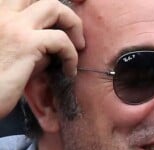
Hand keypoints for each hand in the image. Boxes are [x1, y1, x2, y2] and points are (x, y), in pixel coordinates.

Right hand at [0, 0, 84, 117]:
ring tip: (78, 47)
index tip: (61, 24)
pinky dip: (72, 55)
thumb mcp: (8, 52)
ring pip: (53, 6)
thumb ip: (26, 42)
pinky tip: (69, 71)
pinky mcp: (25, 44)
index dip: (47, 6)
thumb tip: (49, 47)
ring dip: (73, 25)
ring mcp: (13, 25)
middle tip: (74, 35)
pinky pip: (61, 40)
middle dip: (64, 12)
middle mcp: (1, 11)